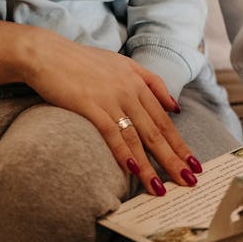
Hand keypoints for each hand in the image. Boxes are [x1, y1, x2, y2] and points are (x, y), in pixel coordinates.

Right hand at [18, 29, 201, 196]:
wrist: (49, 53)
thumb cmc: (84, 61)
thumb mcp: (124, 64)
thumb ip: (152, 83)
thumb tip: (175, 106)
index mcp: (139, 82)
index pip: (165, 120)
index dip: (180, 144)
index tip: (194, 163)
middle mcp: (129, 91)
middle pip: (156, 132)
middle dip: (174, 159)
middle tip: (189, 181)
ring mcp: (110, 98)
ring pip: (136, 137)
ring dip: (149, 165)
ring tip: (161, 187)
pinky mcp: (90, 105)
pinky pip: (111, 133)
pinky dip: (122, 152)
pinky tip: (132, 169)